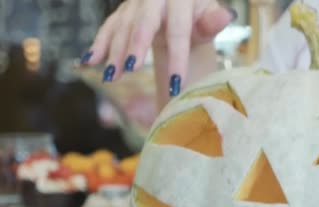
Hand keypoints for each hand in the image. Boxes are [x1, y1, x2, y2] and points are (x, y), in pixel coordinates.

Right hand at [82, 0, 233, 87]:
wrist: (182, 8)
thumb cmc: (198, 18)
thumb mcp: (208, 18)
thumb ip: (213, 21)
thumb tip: (225, 16)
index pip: (178, 30)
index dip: (178, 57)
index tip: (177, 83)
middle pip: (143, 22)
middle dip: (135, 46)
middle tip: (131, 69)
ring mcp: (135, 3)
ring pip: (123, 26)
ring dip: (114, 52)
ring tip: (112, 76)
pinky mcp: (123, 11)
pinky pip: (108, 27)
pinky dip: (99, 44)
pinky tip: (89, 62)